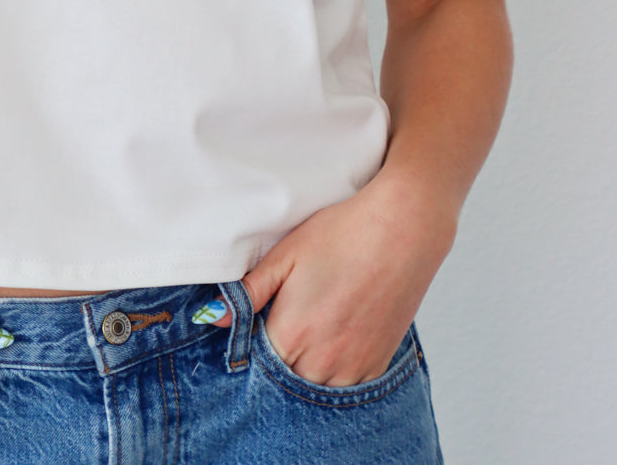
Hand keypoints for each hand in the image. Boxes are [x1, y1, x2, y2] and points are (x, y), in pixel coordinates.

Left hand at [216, 174, 455, 386]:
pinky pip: (344, 385)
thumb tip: (213, 319)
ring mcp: (352, 368)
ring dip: (304, 368)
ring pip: (313, 387)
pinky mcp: (376, 366)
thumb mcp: (287, 254)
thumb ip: (249, 292)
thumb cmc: (342, 234)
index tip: (255, 325)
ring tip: (310, 326)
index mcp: (292, 333)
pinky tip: (333, 337)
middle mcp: (322, 361)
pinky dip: (332, 371)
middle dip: (276, 359)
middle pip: (284, 380)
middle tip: (284, 320)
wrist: (403, 229)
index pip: (255, 362)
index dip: (250, 346)